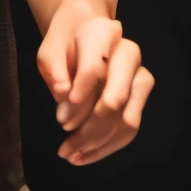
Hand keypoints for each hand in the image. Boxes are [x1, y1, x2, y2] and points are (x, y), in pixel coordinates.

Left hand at [37, 4, 152, 164]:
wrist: (82, 33)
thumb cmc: (63, 44)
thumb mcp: (49, 52)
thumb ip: (54, 71)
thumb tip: (63, 97)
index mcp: (103, 34)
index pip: (96, 68)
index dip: (80, 96)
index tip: (61, 121)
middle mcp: (128, 53)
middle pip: (116, 98)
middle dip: (90, 128)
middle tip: (64, 147)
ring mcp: (139, 74)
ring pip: (127, 119)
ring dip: (99, 144)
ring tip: (72, 156)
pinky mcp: (141, 94)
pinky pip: (131, 126)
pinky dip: (108, 146)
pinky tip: (84, 155)